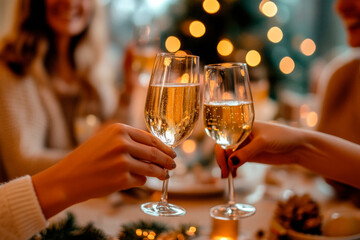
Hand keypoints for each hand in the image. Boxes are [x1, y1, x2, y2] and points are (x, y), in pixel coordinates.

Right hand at [32, 123, 175, 217]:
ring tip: (166, 175)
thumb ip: (129, 141)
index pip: (150, 138)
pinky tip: (139, 181)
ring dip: (161, 172)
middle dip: (167, 160)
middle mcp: (121, 143)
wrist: (67, 178)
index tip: (171, 152)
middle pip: (154, 152)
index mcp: (119, 129)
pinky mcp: (121, 179)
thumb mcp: (106, 140)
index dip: (164, 146)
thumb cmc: (88, 159)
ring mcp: (121, 161)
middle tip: (174, 165)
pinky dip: (142, 181)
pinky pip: (140, 180)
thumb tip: (155, 149)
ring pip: (151, 168)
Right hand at [215, 121, 300, 177]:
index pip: (224, 137)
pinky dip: (233, 168)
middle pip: (224, 147)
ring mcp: (245, 146)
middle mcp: (241, 135)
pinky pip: (236, 162)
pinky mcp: (250, 155)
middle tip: (224, 173)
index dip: (221, 150)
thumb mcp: (263, 143)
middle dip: (222, 160)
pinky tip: (234, 175)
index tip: (224, 163)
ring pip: (229, 156)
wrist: (299, 146)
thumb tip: (230, 162)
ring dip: (226, 166)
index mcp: (242, 126)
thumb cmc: (283, 137)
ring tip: (227, 176)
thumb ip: (246, 152)